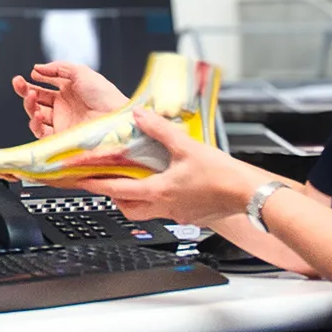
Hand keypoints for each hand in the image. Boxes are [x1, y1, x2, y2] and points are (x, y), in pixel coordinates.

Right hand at [12, 61, 126, 137]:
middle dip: (25, 90)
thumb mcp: (81, 72)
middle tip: (17, 82)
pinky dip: (34, 123)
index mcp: (69, 91)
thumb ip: (58, 67)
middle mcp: (63, 107)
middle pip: (37, 99)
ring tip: (30, 95)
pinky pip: (41, 132)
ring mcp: (61, 122)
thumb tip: (37, 68)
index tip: (29, 75)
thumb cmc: (104, 95)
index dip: (34, 80)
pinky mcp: (60, 137)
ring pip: (35, 114)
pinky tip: (36, 113)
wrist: (115, 118)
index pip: (45, 86)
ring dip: (29, 104)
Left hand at [47, 108, 268, 225]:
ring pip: (148, 212)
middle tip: (107, 184)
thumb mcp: (186, 146)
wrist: (250, 194)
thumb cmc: (222, 175)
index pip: (118, 191)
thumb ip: (159, 130)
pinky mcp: (192, 216)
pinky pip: (168, 211)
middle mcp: (165, 207)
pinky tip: (168, 186)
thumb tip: (139, 115)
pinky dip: (160, 199)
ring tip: (136, 182)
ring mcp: (178, 214)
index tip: (81, 182)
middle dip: (115, 198)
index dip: (96, 185)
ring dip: (137, 199)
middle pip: (128, 209)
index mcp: (159, 192)